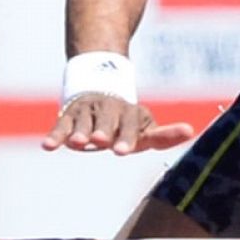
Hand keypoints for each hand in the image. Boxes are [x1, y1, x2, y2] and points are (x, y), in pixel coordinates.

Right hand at [41, 93, 195, 154]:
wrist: (99, 87)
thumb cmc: (126, 121)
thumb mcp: (145, 128)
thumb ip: (163, 136)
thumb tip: (190, 130)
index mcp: (131, 114)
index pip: (132, 126)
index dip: (128, 137)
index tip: (123, 151)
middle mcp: (110, 110)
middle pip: (108, 121)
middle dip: (106, 131)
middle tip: (102, 142)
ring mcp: (89, 112)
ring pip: (84, 122)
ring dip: (81, 131)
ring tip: (78, 142)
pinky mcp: (70, 115)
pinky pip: (61, 125)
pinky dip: (56, 135)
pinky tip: (49, 147)